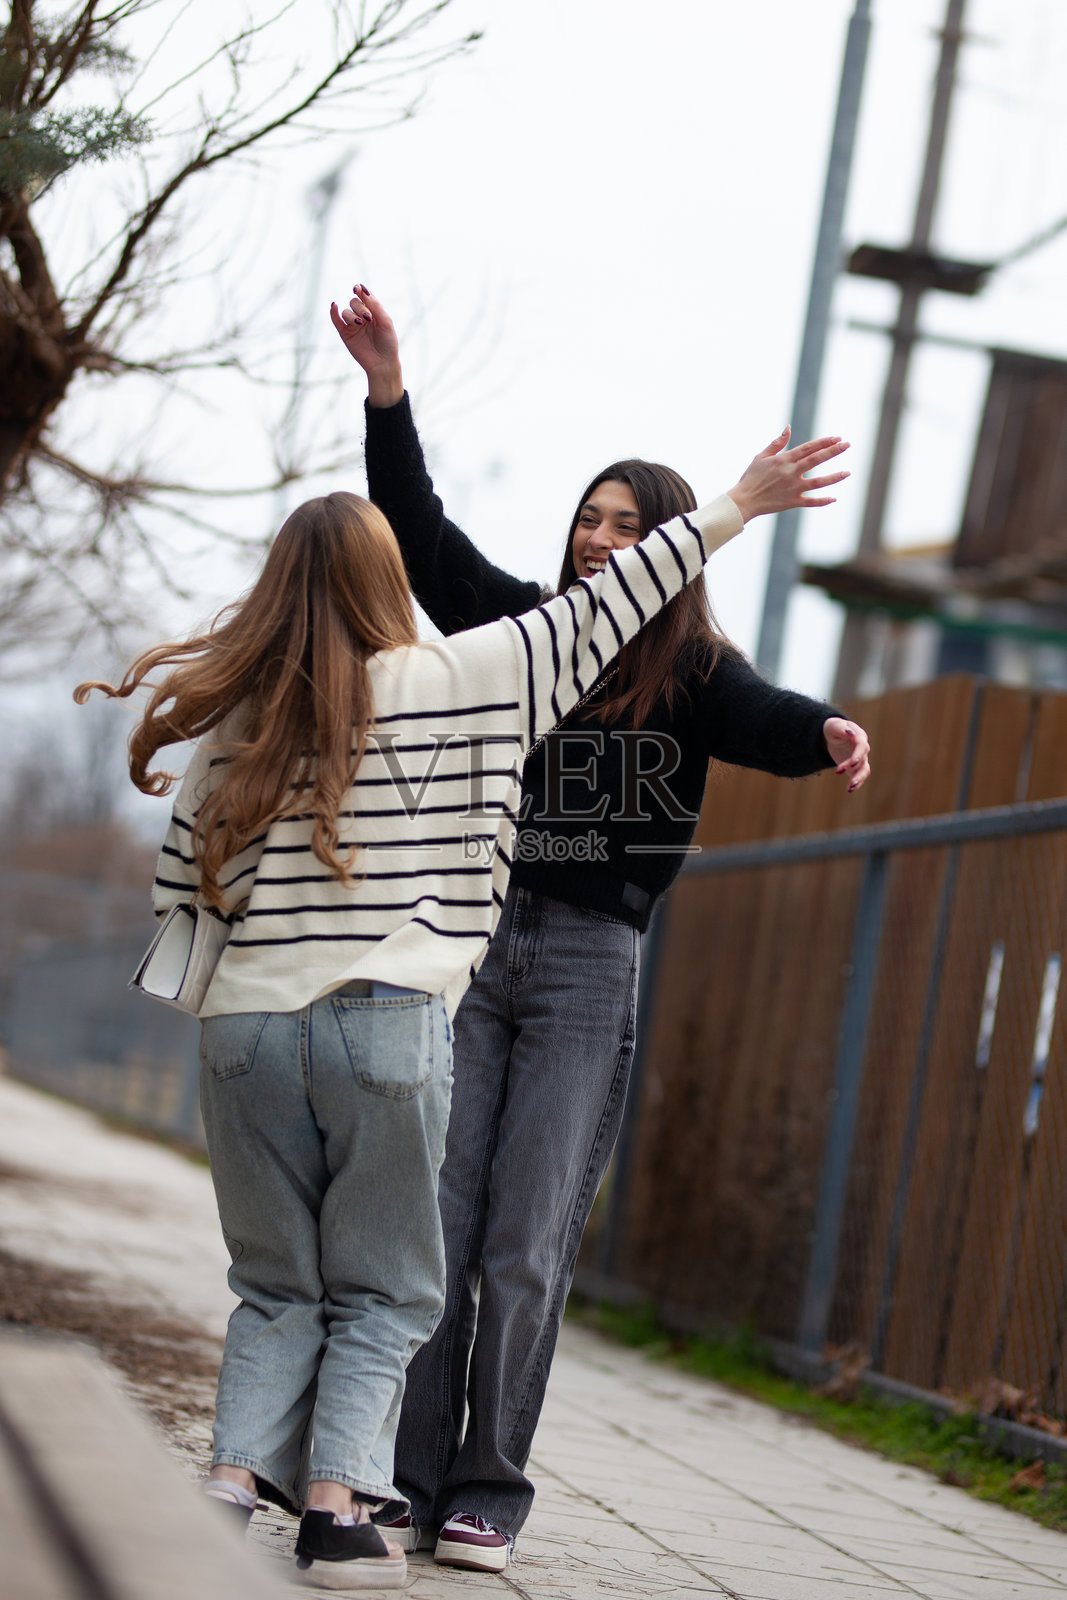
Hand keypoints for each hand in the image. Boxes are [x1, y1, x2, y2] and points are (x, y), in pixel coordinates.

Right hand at [329, 284, 403, 406]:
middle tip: (368, 318)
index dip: (359, 290)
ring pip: (346, 312)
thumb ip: (374, 304)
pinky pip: (336, 320)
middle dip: (359, 307)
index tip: (357, 289)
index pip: (364, 296)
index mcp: (373, 312)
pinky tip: (334, 306)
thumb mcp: (385, 320)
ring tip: (360, 323)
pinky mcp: (345, 334)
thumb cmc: (387, 342)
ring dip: (352, 314)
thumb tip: (361, 289)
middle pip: (354, 302)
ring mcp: (353, 325)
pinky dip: (333, 312)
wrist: (382, 363)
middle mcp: (362, 317)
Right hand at [728, 427, 849, 522]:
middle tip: (847, 445)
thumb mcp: (761, 456)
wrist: (744, 500)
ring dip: (834, 477)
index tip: (837, 437)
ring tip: (848, 472)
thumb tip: (789, 428)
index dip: (824, 442)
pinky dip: (823, 501)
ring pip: (818, 482)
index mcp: (784, 459)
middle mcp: (791, 472)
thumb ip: (777, 443)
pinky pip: (811, 501)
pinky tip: (834, 498)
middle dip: (833, 451)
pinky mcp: (792, 502)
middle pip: (816, 459)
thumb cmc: (751, 477)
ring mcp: (793, 488)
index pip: (808, 447)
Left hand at [823, 716, 870, 792]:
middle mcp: (862, 749)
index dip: (858, 756)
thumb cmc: (833, 728)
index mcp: (859, 736)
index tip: (852, 764)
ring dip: (859, 780)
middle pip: (864, 761)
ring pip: (864, 771)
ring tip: (850, 788)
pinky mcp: (855, 767)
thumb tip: (850, 733)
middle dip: (858, 772)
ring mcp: (860, 759)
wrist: (833, 735)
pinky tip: (849, 790)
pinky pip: (858, 776)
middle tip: (851, 782)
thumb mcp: (834, 725)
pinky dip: (855, 784)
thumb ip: (841, 728)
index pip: (862, 746)